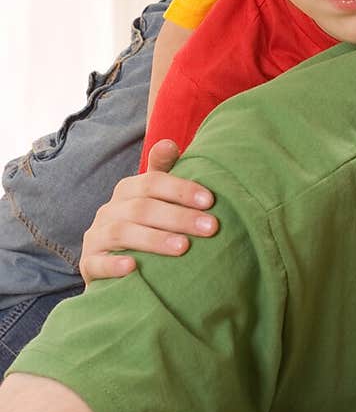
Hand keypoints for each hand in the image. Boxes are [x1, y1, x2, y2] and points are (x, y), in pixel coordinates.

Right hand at [80, 140, 218, 281]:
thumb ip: (164, 173)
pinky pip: (97, 263)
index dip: (181, 189)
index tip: (209, 200)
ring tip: (183, 247)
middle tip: (210, 227)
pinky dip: (113, 265)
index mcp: (127, 190)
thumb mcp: (155, 200)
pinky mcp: (89, 265)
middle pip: (142, 208)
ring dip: (154, 239)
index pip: (153, 182)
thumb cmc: (144, 228)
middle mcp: (109, 210)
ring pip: (122, 232)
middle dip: (179, 217)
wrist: (113, 267)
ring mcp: (96, 237)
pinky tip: (133, 267)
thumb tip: (170, 143)